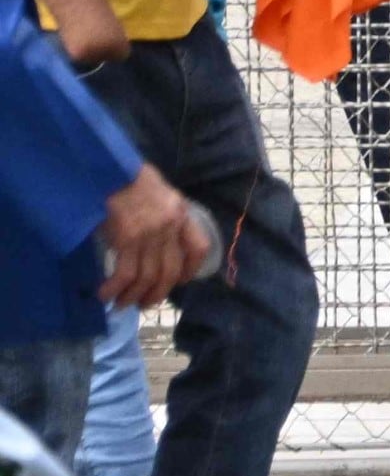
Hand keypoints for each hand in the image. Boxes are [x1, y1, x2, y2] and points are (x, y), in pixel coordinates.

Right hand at [96, 167, 207, 309]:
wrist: (110, 170)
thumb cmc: (130, 179)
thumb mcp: (160, 194)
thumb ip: (165, 216)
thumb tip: (157, 243)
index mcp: (181, 214)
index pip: (199, 247)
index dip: (191, 269)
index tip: (181, 282)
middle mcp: (169, 227)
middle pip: (170, 271)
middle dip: (158, 293)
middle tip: (145, 304)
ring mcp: (148, 234)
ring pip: (147, 278)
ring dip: (133, 297)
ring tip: (122, 304)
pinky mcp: (126, 239)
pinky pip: (125, 274)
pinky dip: (115, 289)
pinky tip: (106, 295)